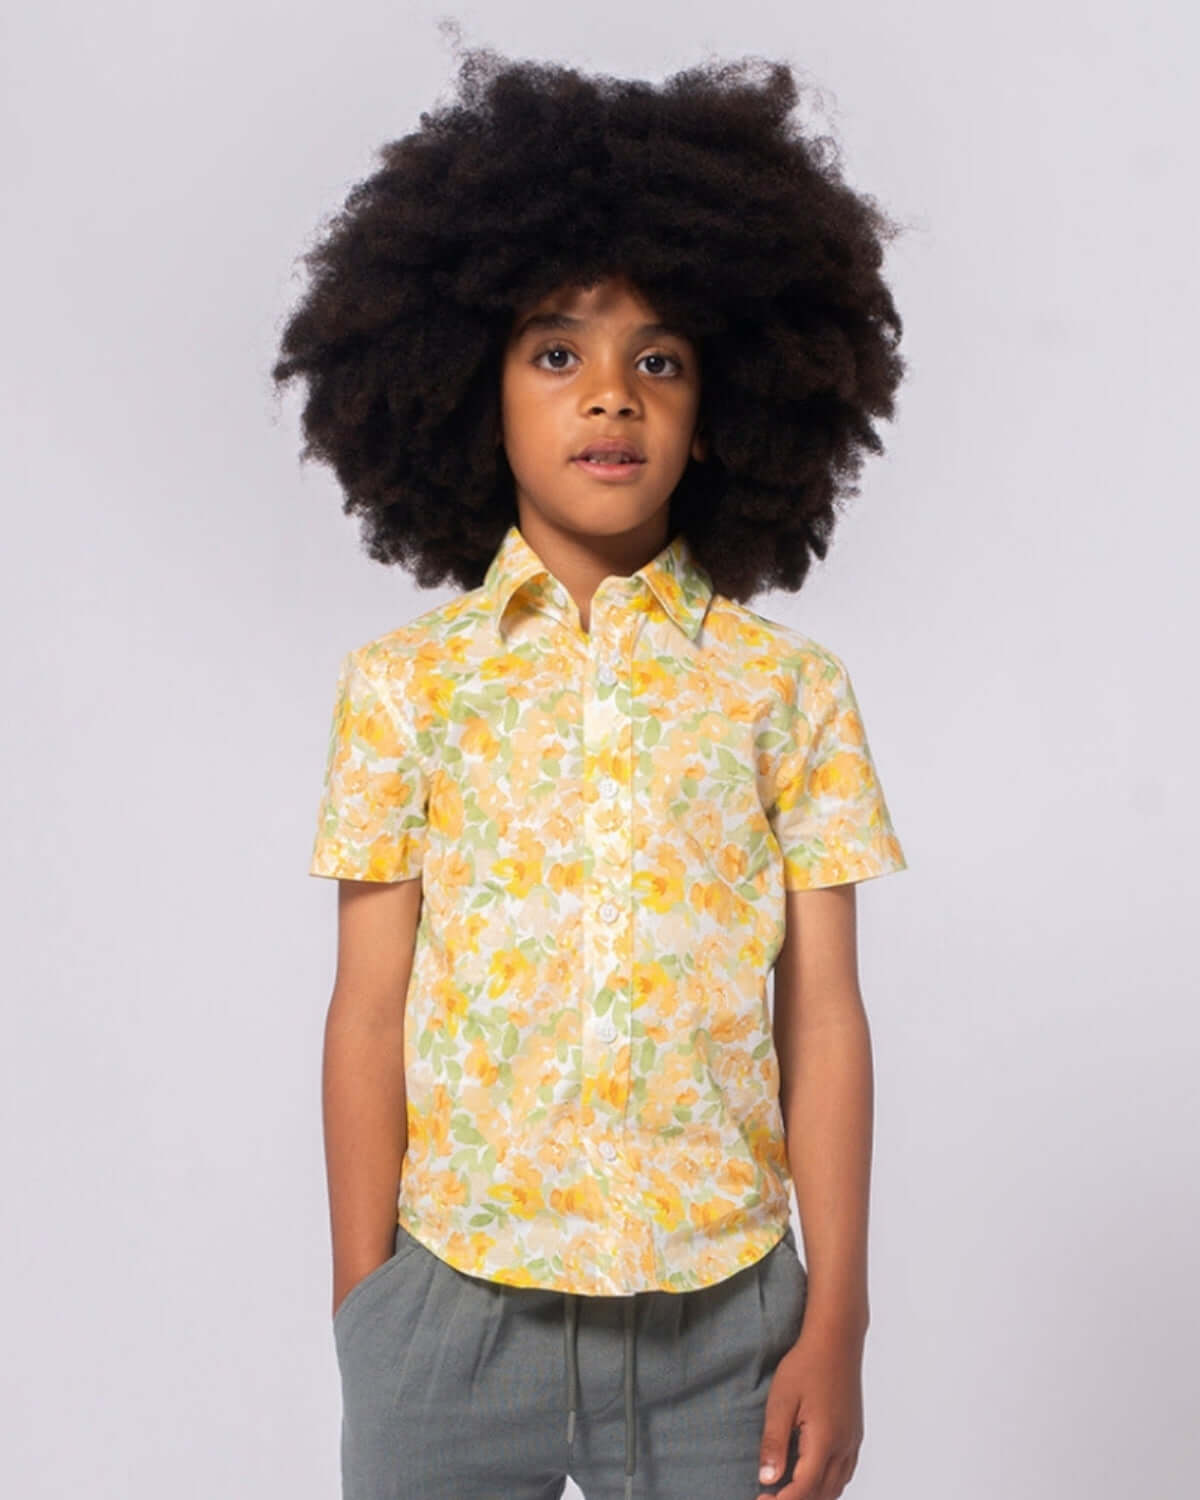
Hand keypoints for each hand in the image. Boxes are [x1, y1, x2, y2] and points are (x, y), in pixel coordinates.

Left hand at [756, 1323, 864, 1499]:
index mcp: (825, 1440)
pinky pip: (844, 1472)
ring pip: (836, 1487)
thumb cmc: (807, 1364)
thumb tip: (767, 1478)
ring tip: (786, 1491)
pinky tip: (811, 1478)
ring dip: (813, 1495)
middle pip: (822, 1493)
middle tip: (768, 1497)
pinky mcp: (855, 1434)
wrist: (836, 1340)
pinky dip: (827, 1484)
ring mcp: (852, 1441)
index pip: (804, 1488)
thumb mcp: (781, 1401)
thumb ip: (774, 1442)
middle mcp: (844, 1446)